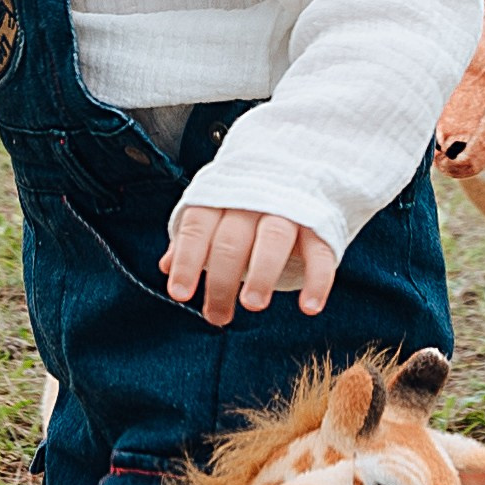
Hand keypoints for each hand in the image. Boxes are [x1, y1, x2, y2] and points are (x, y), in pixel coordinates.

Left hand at [163, 207, 336, 327]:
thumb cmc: (247, 202)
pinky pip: (319, 252)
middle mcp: (252, 202)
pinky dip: (317, 280)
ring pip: (273, 240)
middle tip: (217, 316)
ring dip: (261, 274)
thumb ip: (193, 239)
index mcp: (220, 198)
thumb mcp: (215, 213)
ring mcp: (288, 211)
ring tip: (252, 305)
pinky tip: (309, 307)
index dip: (186, 261)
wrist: (300, 168)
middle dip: (221, 280)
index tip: (180, 294)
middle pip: (231, 241)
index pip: (197, 228)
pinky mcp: (319, 225)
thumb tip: (165, 265)